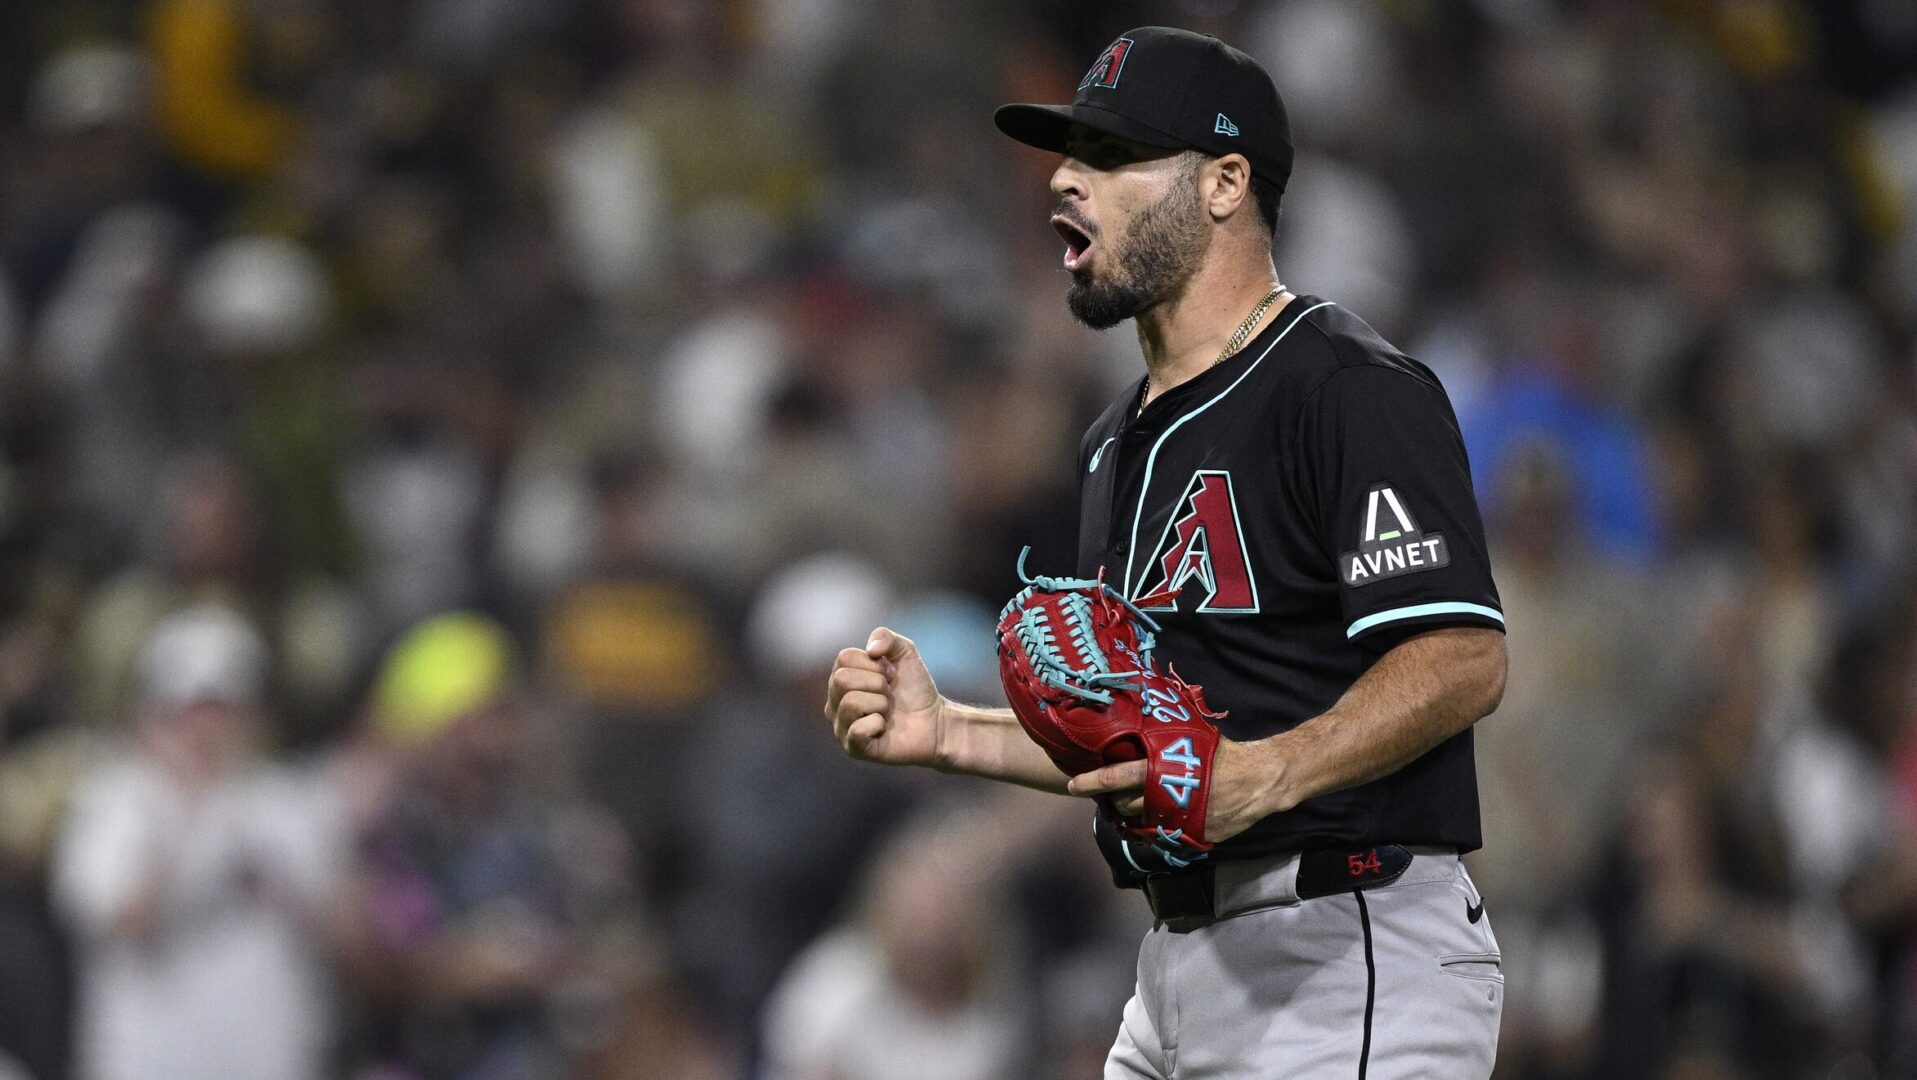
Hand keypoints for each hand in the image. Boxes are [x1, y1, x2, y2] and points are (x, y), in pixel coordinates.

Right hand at [825, 627, 948, 769]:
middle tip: (889, 694)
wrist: (935, 720)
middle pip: (842, 679)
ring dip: (880, 704)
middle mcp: (834, 701)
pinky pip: (857, 730)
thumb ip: (886, 638)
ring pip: (851, 702)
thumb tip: (871, 649)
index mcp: (841, 677)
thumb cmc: (915, 688)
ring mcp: (841, 726)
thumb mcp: (906, 652)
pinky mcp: (853, 748)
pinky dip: (878, 725)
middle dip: (876, 683)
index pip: (844, 658)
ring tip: (888, 711)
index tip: (889, 675)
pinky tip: (884, 728)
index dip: (874, 664)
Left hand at [1066, 737, 1283, 844]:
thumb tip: (1143, 731)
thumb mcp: (1191, 740)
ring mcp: (1177, 820)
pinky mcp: (1190, 836)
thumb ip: (1165, 744)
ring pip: (1140, 823)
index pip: (1117, 777)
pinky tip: (1158, 818)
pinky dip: (1156, 827)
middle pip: (1124, 804)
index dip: (1092, 782)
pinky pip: (1163, 834)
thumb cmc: (1223, 755)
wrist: (1258, 781)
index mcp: (1161, 770)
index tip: (1073, 784)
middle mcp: (1165, 798)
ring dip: (1134, 815)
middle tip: (1113, 794)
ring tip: (1133, 806)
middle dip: (1115, 800)